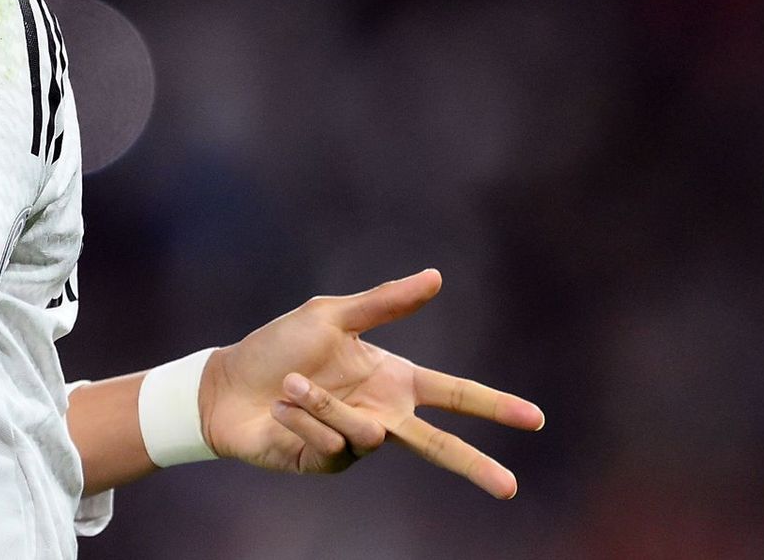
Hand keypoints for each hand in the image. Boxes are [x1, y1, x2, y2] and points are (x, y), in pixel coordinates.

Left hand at [197, 269, 543, 496]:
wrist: (227, 386)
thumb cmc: (278, 347)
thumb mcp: (330, 316)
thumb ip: (384, 303)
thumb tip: (437, 276)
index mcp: (393, 379)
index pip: (454, 394)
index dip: (494, 406)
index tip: (535, 418)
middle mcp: (383, 414)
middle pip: (439, 447)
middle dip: (474, 465)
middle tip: (509, 488)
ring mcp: (356, 443)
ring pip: (364, 433)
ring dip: (322, 404)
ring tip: (289, 385)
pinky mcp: (327, 463)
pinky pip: (329, 442)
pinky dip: (300, 419)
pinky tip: (279, 409)